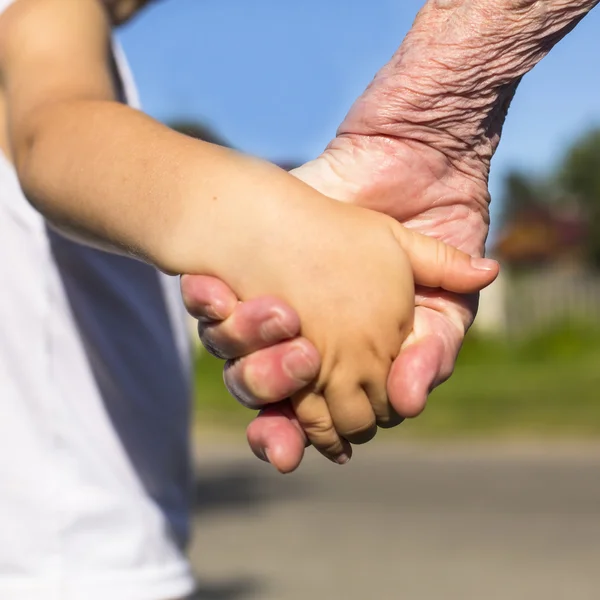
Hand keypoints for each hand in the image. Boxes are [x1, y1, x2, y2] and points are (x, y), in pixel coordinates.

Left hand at [183, 125, 492, 470]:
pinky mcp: (245, 268)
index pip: (314, 418)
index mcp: (344, 358)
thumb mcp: (441, 300)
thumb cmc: (432, 235)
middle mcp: (300, 339)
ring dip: (247, 364)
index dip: (301, 438)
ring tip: (272, 333)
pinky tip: (207, 289)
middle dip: (269, 423)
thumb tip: (409, 400)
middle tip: (278, 436)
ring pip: (235, 361)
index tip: (304, 449)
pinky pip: (208, 303)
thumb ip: (432, 349)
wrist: (411, 162)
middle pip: (266, 402)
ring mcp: (269, 309)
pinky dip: (205, 301)